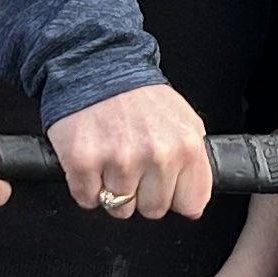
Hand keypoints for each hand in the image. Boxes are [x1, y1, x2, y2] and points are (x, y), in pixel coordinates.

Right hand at [49, 83, 213, 221]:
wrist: (95, 66)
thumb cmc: (138, 96)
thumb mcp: (183, 120)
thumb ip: (194, 162)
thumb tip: (194, 206)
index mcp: (186, 146)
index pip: (191, 203)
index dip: (176, 196)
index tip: (165, 183)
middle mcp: (156, 155)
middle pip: (154, 210)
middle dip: (142, 193)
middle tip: (133, 164)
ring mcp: (119, 160)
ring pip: (119, 208)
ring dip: (112, 189)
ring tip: (111, 157)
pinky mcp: (84, 163)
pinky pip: (88, 199)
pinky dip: (86, 186)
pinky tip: (92, 160)